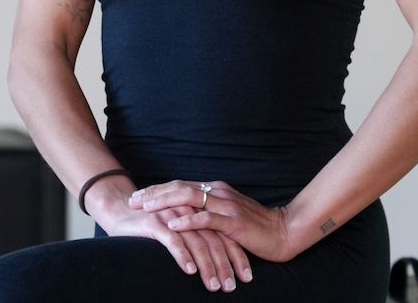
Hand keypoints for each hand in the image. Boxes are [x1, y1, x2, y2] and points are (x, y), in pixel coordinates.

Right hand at [106, 202, 251, 292]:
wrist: (119, 210)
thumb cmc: (151, 223)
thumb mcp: (180, 228)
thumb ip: (197, 235)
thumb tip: (218, 261)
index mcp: (198, 209)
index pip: (223, 231)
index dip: (236, 253)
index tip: (246, 275)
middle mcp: (188, 210)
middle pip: (214, 237)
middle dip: (226, 263)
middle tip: (233, 286)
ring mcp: (172, 215)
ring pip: (196, 241)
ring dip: (208, 265)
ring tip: (215, 285)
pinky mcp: (155, 223)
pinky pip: (172, 240)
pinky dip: (183, 255)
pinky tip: (190, 271)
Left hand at [129, 179, 292, 262]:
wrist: (284, 232)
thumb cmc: (255, 227)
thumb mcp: (228, 216)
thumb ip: (210, 213)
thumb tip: (186, 217)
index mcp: (216, 190)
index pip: (180, 185)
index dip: (158, 189)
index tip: (138, 195)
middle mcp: (218, 193)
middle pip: (180, 188)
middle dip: (154, 193)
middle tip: (133, 200)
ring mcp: (226, 206)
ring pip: (189, 198)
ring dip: (164, 202)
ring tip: (145, 208)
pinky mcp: (233, 222)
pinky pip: (207, 219)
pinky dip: (188, 220)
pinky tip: (173, 224)